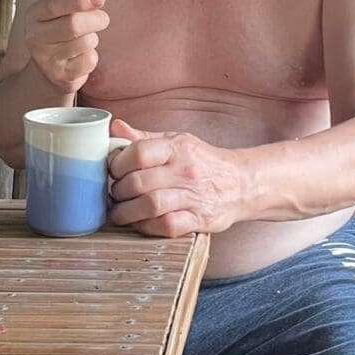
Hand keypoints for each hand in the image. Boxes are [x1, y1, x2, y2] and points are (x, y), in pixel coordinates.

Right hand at [24, 0, 109, 93]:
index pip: (55, 4)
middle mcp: (35, 37)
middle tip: (102, 18)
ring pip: (86, 42)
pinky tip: (81, 56)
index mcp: (34, 15)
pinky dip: (92, 56)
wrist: (47, 70)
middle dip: (95, 19)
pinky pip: (89, 60)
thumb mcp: (60, 12)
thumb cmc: (60, 33)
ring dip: (93, 38)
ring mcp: (47, 59)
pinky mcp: (61, 76)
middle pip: (74, 25)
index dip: (79, 0)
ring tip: (84, 40)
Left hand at [108, 119, 246, 236]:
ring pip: (149, 206)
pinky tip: (142, 223)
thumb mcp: (176, 142)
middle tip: (114, 195)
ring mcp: (194, 196)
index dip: (117, 164)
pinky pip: (166, 226)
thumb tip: (114, 127)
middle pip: (138, 182)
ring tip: (120, 213)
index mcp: (177, 147)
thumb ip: (143, 138)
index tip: (113, 171)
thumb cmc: (202, 162)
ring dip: (127, 213)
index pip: (138, 152)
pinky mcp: (200, 219)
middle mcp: (186, 170)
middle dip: (118, 192)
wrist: (241, 183)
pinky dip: (147, 227)